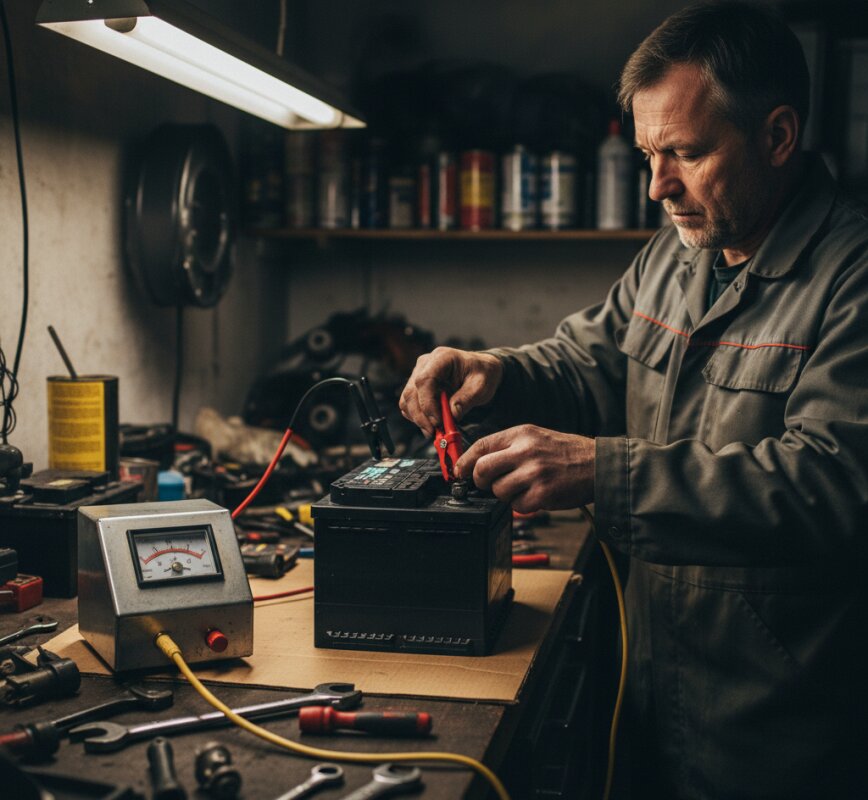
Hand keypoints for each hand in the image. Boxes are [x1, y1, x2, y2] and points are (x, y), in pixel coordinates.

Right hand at [399, 347, 502, 437]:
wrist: (480, 370)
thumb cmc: (482, 374)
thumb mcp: (481, 386)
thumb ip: (467, 399)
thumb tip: (452, 414)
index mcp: (442, 358)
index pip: (424, 380)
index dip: (427, 403)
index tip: (438, 421)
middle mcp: (425, 364)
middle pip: (411, 392)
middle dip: (421, 416)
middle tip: (435, 432)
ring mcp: (418, 374)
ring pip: (407, 400)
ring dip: (418, 419)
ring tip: (435, 430)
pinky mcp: (416, 386)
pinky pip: (408, 404)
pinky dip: (417, 417)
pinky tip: (431, 424)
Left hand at [456, 425, 594, 513]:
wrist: (598, 464)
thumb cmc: (566, 452)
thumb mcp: (536, 437)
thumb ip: (508, 446)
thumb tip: (478, 462)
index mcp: (521, 434)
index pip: (481, 446)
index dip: (465, 462)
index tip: (461, 472)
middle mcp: (525, 451)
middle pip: (482, 469)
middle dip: (479, 481)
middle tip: (488, 485)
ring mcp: (534, 473)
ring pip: (498, 490)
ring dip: (504, 495)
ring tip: (520, 489)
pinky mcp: (543, 493)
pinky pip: (517, 506)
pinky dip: (522, 506)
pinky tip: (534, 496)